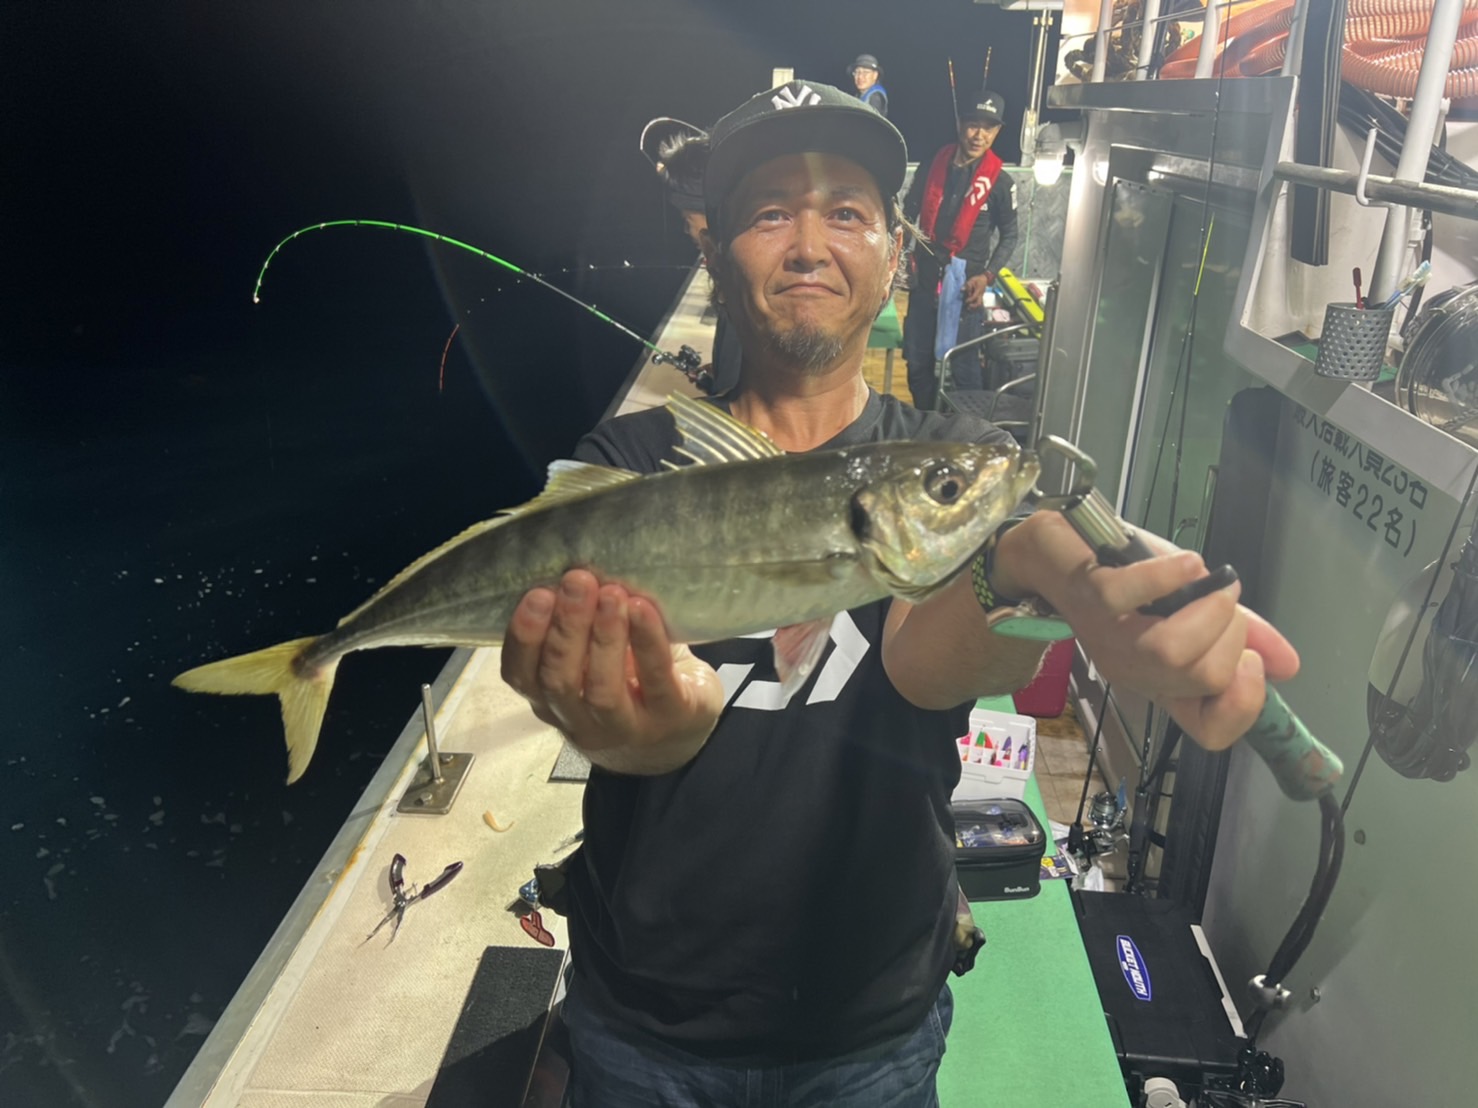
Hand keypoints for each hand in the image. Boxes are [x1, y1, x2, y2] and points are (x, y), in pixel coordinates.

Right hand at [500, 569, 724, 773]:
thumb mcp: (591, 661)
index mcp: (550, 700)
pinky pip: (655, 681)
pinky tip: (642, 610)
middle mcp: (579, 721)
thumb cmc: (628, 683)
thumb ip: (576, 629)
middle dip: (566, 627)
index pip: (521, 676)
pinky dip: (646, 642)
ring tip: (611, 594)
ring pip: (602, 690)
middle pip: (559, 680)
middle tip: (577, 581)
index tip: (536, 594)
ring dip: (603, 637)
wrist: (680, 734)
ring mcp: (625, 728)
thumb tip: (570, 570)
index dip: (524, 637)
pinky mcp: (671, 717)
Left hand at [963, 273, 992, 305]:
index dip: (970, 300)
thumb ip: (967, 285)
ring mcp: (981, 296)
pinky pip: (978, 302)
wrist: (984, 279)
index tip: (966, 301)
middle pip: (978, 303)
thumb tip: (961, 289)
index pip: (974, 297)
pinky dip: (974, 305)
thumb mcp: (972, 280)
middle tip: (968, 307)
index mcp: (978, 290)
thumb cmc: (977, 280)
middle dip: (973, 306)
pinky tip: (970, 306)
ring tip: (968, 308)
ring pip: (979, 304)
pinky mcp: (980, 297)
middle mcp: (980, 294)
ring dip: (974, 307)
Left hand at [994, 513, 1299, 750]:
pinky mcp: (1089, 597)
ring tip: (1211, 584)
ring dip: (1209, 611)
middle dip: (1233, 635)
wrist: (1056, 550)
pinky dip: (1171, 577)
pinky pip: (1130, 597)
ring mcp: (1109, 637)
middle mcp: (1136, 670)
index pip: (1209, 732)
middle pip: (1202, 680)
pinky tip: (1188, 564)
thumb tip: (1288, 666)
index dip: (1243, 707)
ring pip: (1171, 651)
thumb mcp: (1195, 603)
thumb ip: (1242, 634)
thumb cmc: (1126, 577)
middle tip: (1223, 601)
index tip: (1252, 663)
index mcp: (1163, 680)